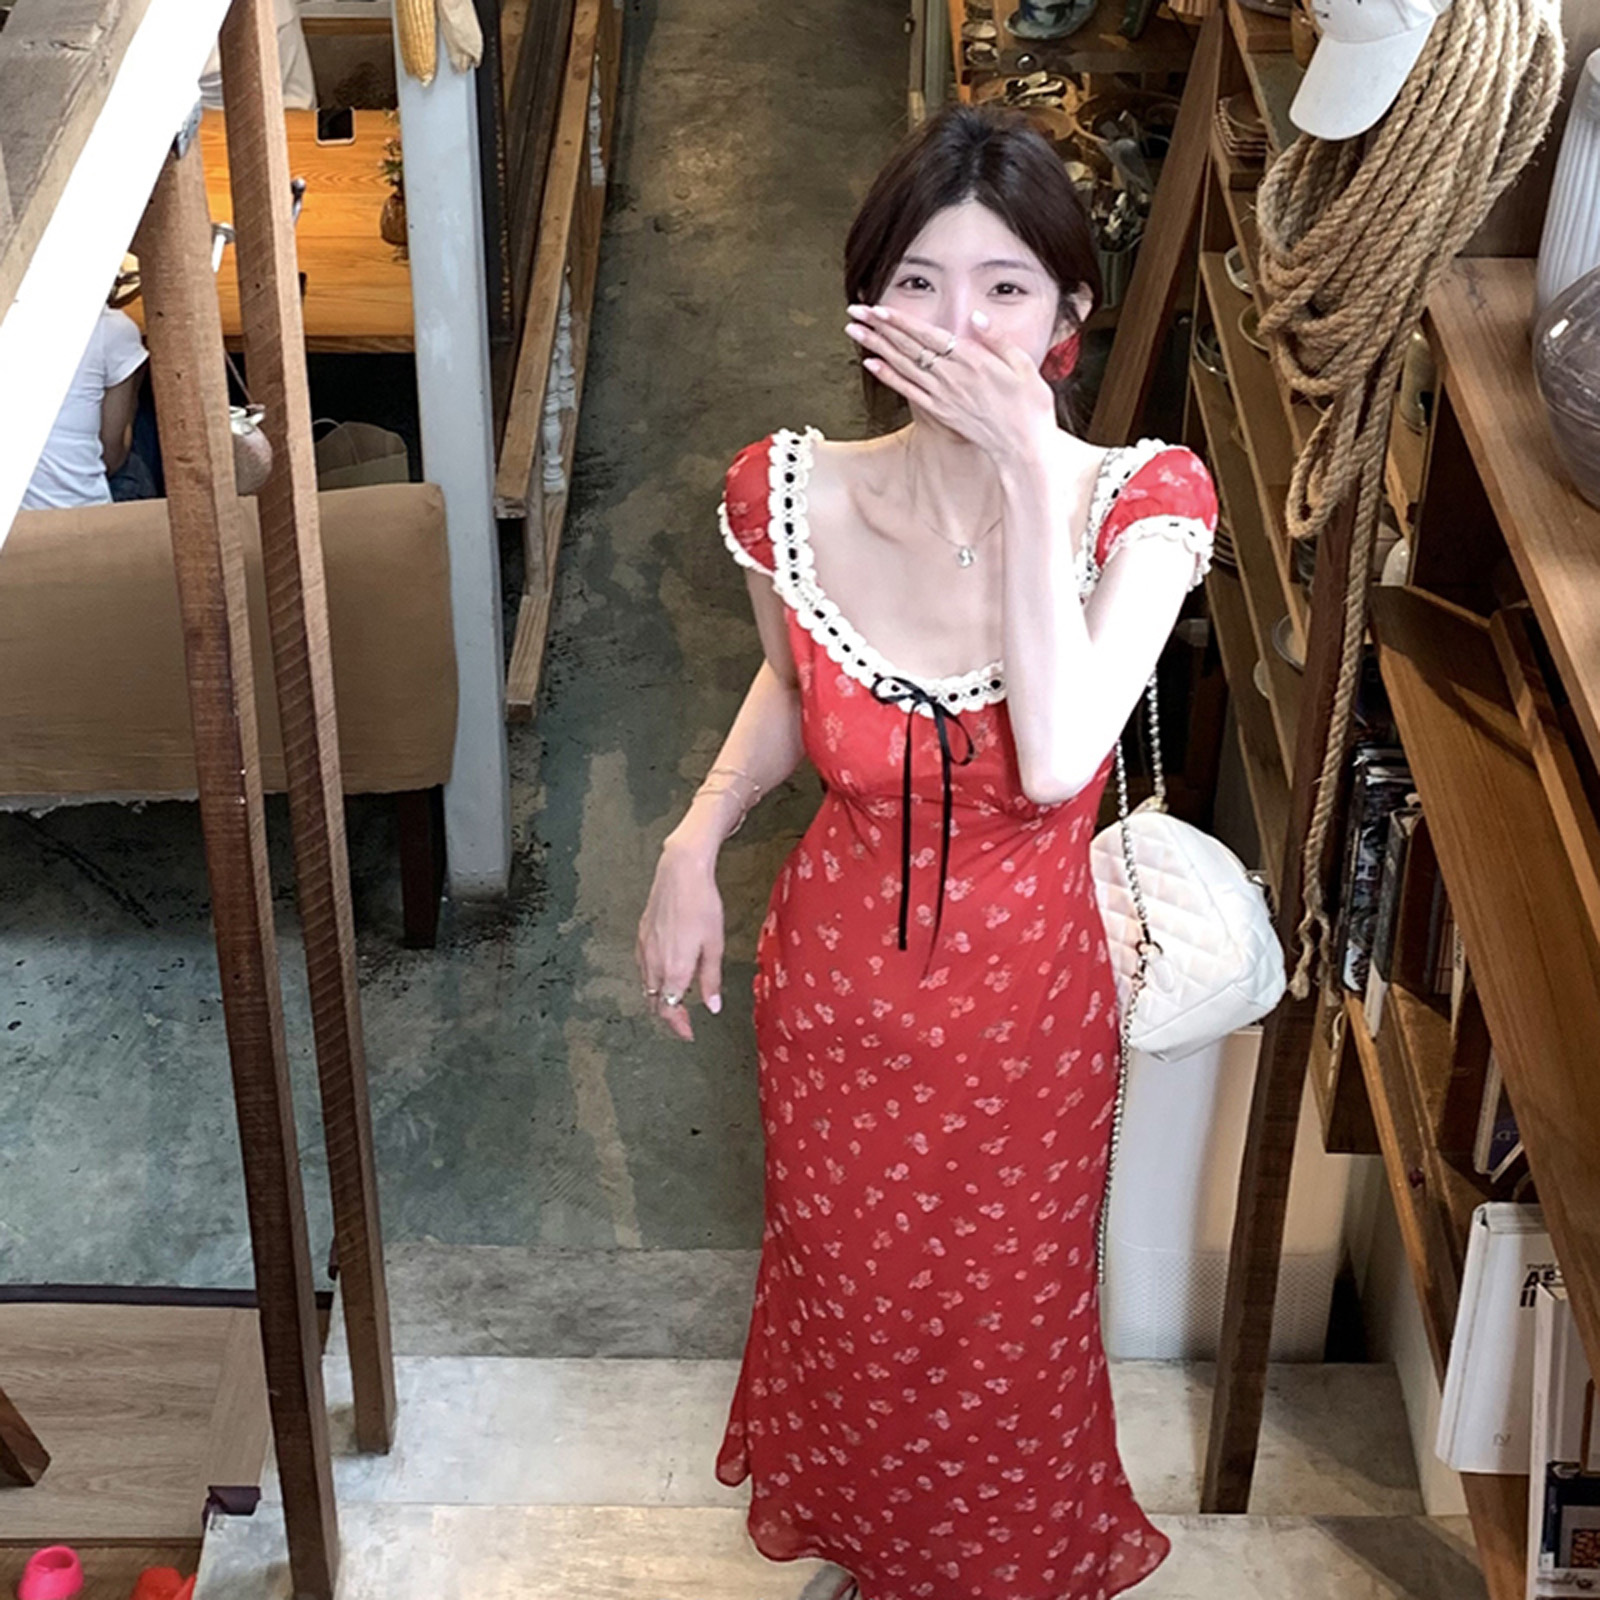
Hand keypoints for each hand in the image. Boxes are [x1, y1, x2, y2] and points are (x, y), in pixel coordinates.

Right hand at [636, 840, 725, 1042]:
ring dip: (658, 999)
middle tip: (684, 1021)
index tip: (688, 1033)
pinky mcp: (641, 935)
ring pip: (646, 986)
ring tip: (675, 1001)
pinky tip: (663, 974)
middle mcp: (654, 964)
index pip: (669, 1011)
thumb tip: (713, 1007)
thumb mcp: (714, 945)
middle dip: (668, 1016)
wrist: (680, 872)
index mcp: (674, 970)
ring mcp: (644, 949)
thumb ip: (711, 980)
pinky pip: (642, 967)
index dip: (678, 1026)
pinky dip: (651, 980)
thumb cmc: (702, 905)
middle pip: (654, 1002)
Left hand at [845, 304, 1056, 464]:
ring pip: (902, 366)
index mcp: (972, 360)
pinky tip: (871, 364)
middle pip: (908, 347)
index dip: (901, 321)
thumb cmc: (1029, 405)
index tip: (879, 308)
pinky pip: (908, 392)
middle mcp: (952, 377)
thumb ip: (997, 339)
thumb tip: (974, 317)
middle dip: (879, 327)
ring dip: (876, 347)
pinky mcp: (940, 412)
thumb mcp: (1024, 365)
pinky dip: (889, 377)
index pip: (928, 335)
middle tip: (855, 311)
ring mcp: (943, 396)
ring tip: (854, 331)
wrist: (1023, 447)